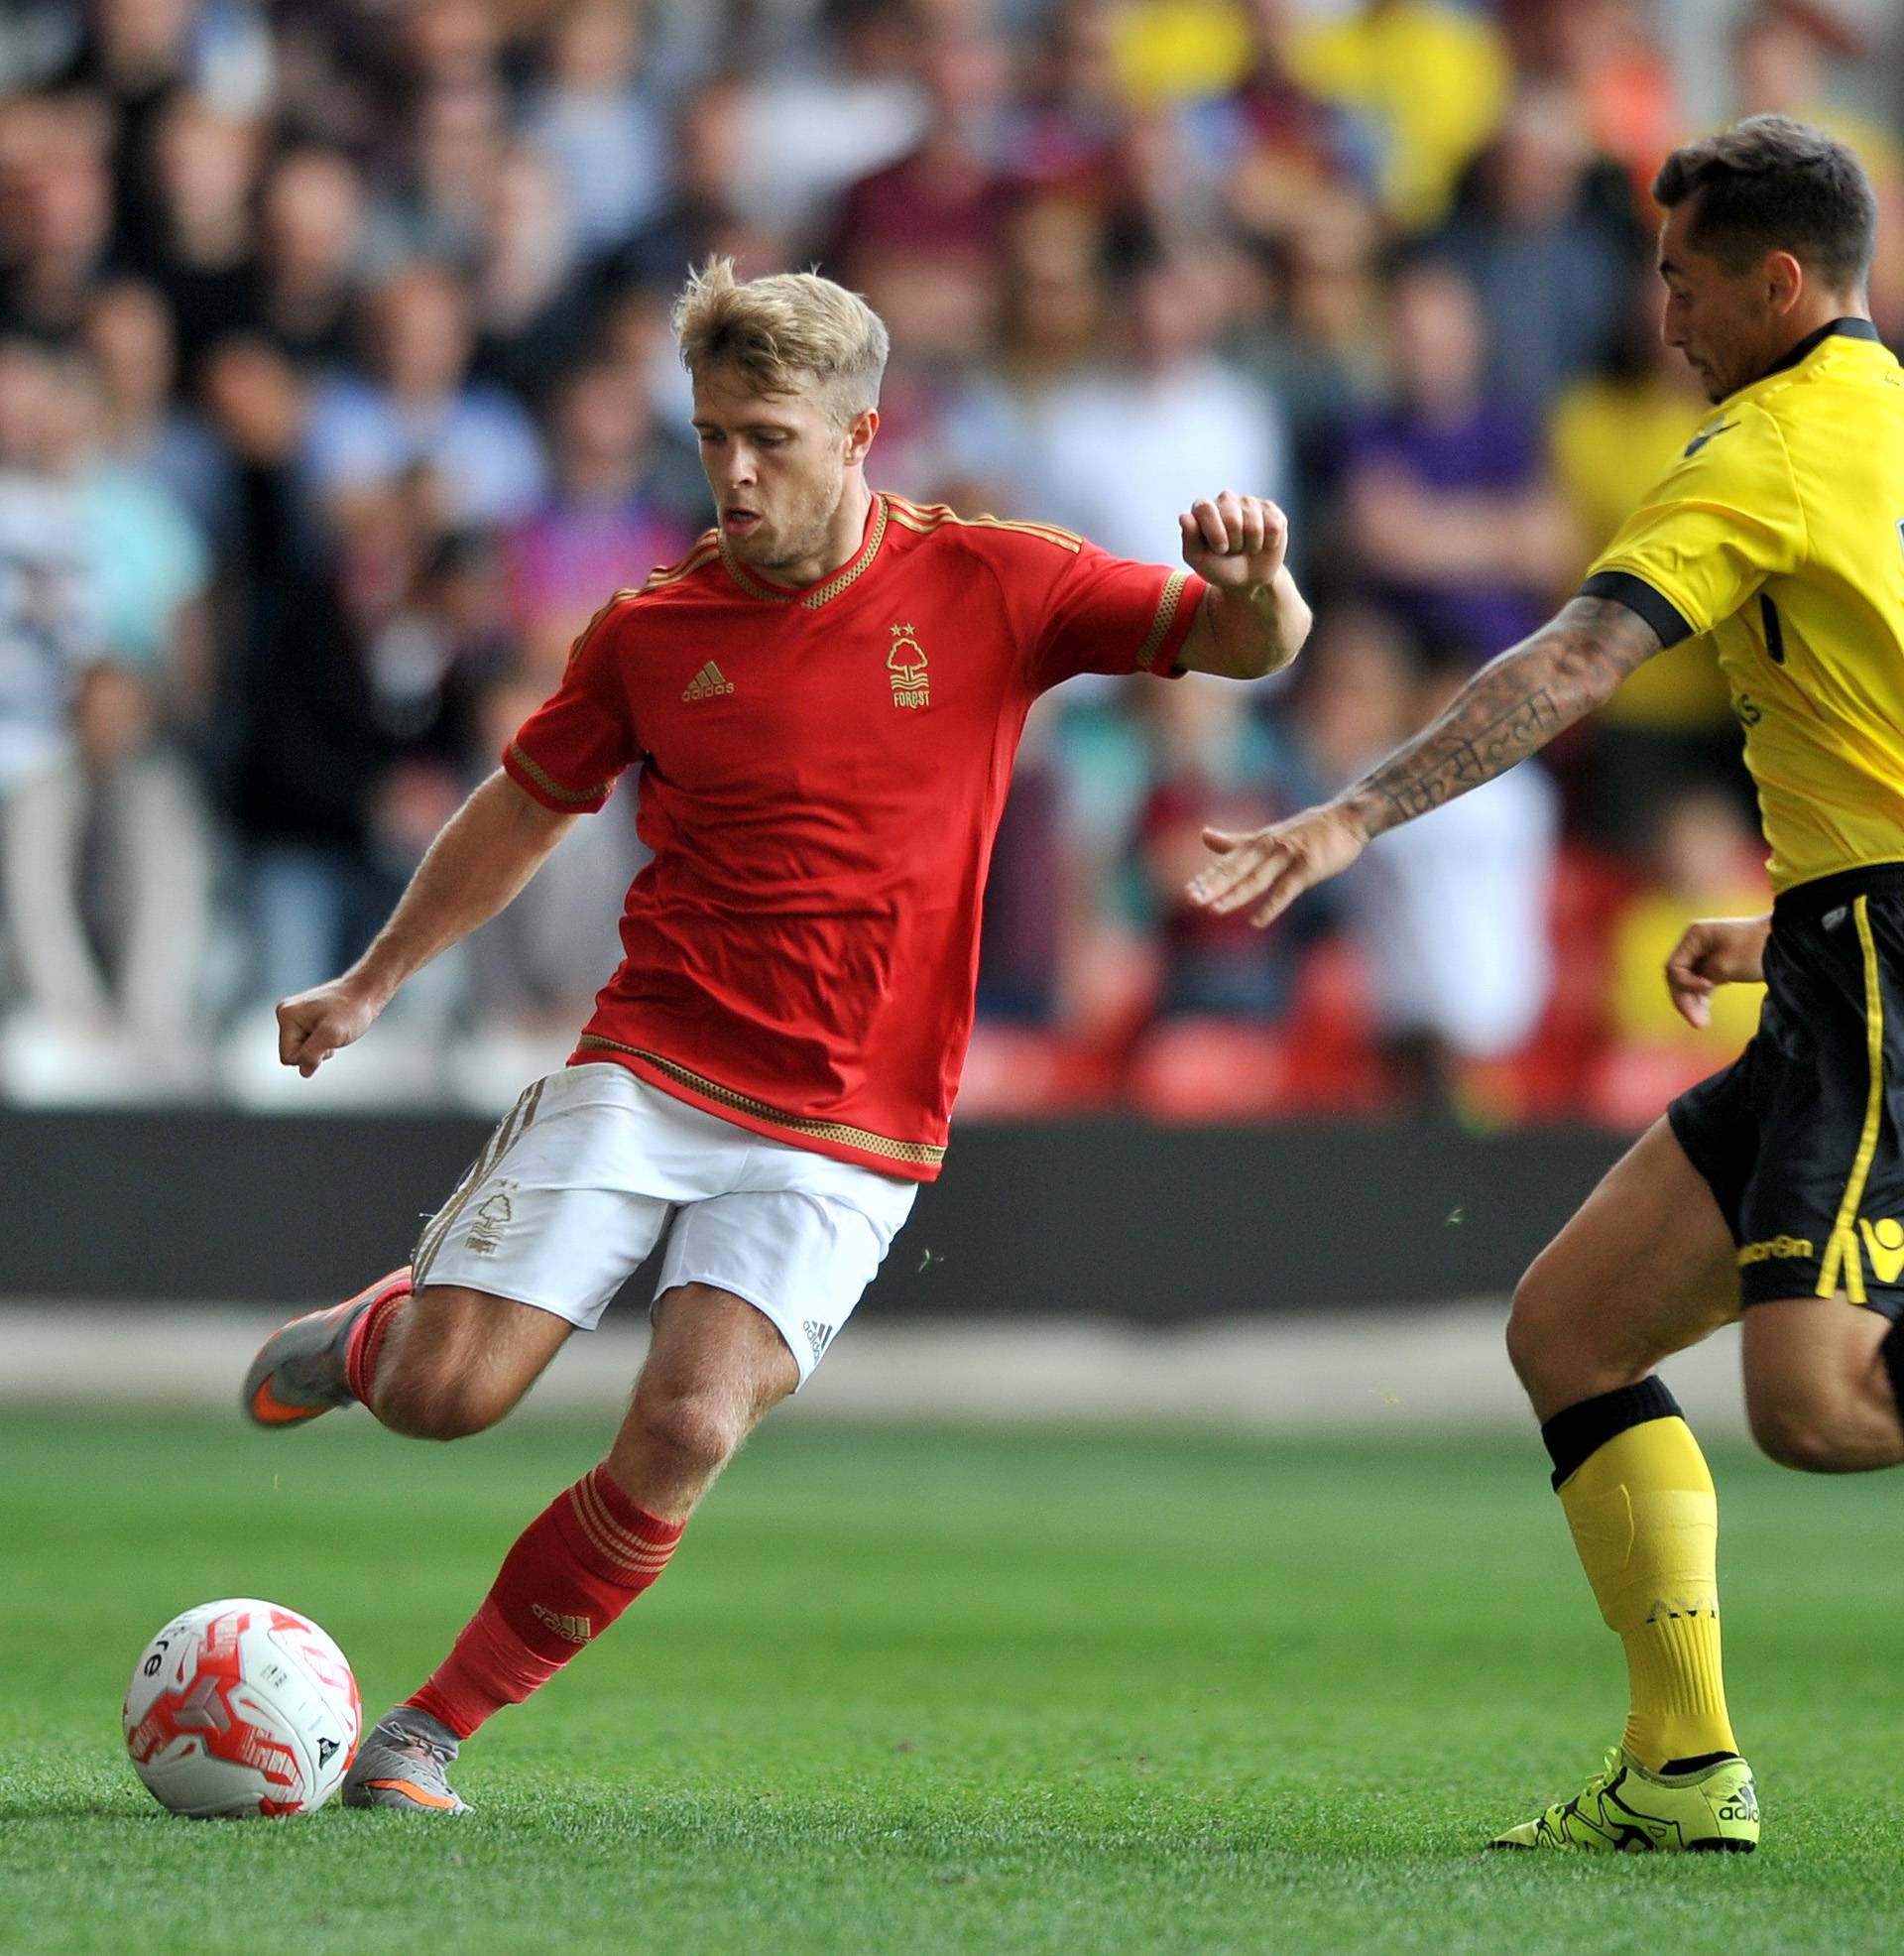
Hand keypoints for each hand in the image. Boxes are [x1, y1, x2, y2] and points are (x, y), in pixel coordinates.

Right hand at [276, 978, 382, 1077]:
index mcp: (286, 1015)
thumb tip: (304, 1071)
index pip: (288, 1057)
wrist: (366, 994)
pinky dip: (323, 1042)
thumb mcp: (332, 1035)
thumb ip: (313, 1054)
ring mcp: (297, 1017)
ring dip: (321, 1047)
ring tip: (334, 1032)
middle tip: (331, 1037)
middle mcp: (287, 1014)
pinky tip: (334, 1031)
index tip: (327, 1041)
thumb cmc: (352, 1009)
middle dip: (314, 1052)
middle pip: (293, 1054)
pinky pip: (310, 1043)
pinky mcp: (307, 1020)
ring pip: (303, 1049)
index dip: (309, 1056)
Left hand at [1179, 491, 1288, 590]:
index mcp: (1203, 508)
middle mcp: (1226, 499)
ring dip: (1251, 545)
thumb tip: (1185, 517)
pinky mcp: (1271, 510)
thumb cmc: (1219, 567)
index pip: (1206, 509)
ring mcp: (1249, 502)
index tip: (1219, 549)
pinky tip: (1262, 543)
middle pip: (1232, 519)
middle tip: (1232, 549)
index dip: (1215, 534)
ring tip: (1246, 547)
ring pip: (1254, 525)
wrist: (1247, 579)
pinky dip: (1268, 543)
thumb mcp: (1199, 560)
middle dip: (1234, 543)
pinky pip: (1274, 526)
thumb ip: (1189, 539)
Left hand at [1187, 803, 1367, 927]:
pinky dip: (1271, 906)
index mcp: (1256, 844)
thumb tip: (1203, 835)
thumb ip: (1235, 841)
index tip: (1187, 892)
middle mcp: (1267, 849)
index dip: (1207, 877)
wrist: (1346, 819)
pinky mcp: (1307, 868)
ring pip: (1255, 879)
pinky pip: (1286, 890)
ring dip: (1234, 895)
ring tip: (1213, 910)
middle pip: (1235, 870)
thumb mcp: (1266, 835)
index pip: (1226, 862)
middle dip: (1212, 886)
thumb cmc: (1306, 831)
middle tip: (1190, 899)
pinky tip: (1256, 922)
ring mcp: (1287, 857)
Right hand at [1664, 914, 1771, 1029]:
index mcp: (1694, 936)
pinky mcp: (1715, 966)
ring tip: (1702, 1024)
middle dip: (1685, 1000)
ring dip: (1692, 1003)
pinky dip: (1702, 999)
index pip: (1675, 967)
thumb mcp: (1726, 965)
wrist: (1787, 943)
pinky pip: (1700, 985)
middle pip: (1678, 977)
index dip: (1686, 983)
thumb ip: (1703, 976)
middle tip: (1698, 1024)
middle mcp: (1695, 944)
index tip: (1708, 988)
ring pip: (1688, 984)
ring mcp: (1704, 955)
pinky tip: (1704, 1015)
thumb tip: (1694, 987)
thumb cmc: (1757, 949)